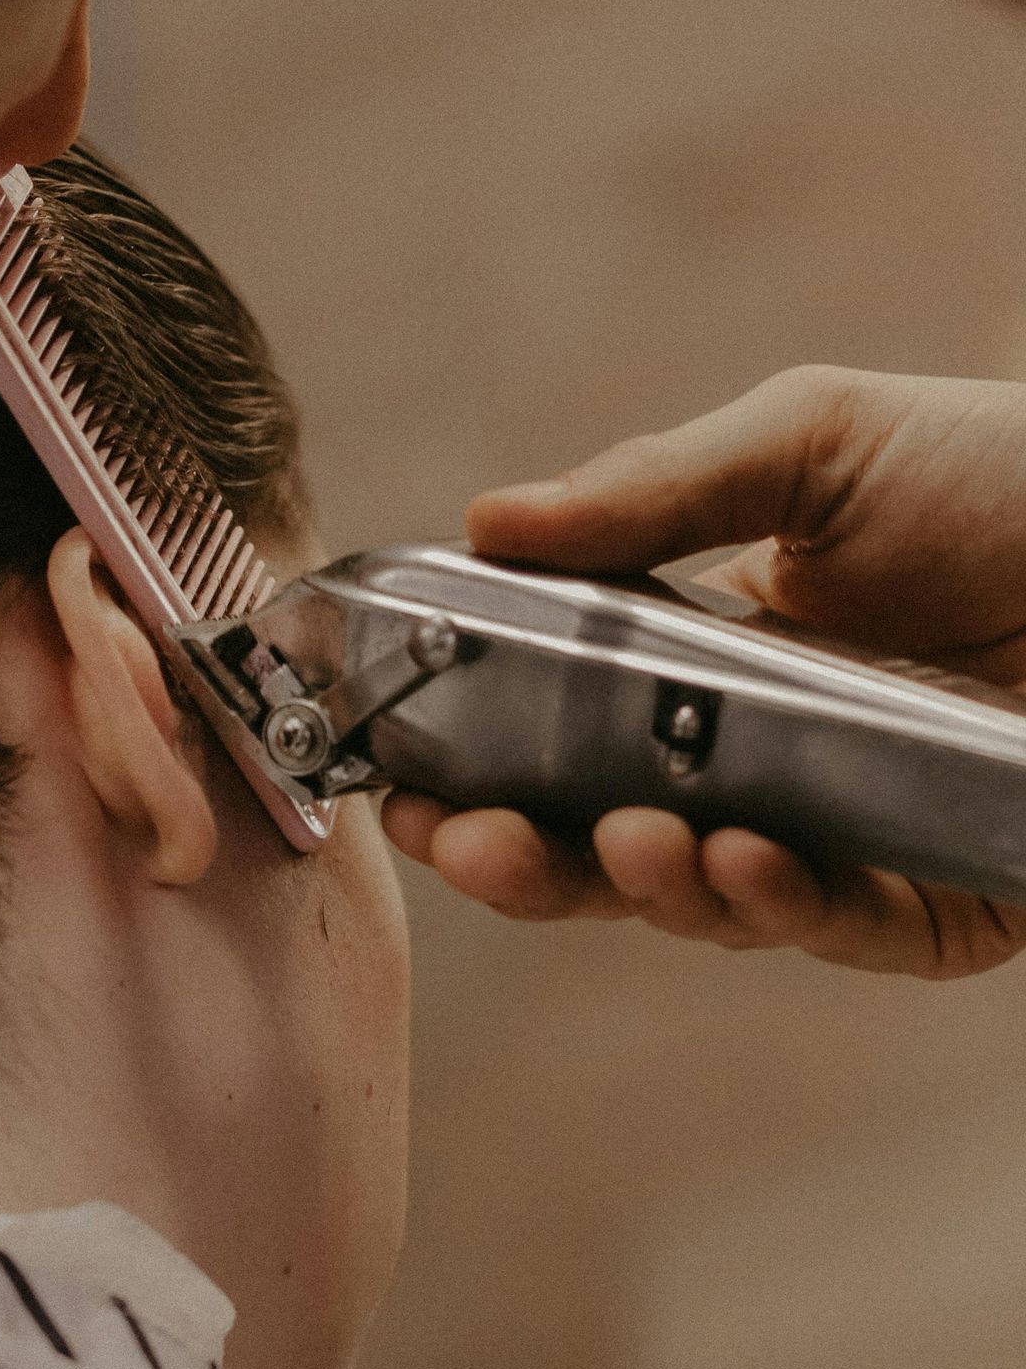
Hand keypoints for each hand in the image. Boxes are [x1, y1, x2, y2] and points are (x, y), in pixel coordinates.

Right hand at [382, 367, 1025, 978]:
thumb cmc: (1005, 468)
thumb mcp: (812, 441)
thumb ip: (650, 491)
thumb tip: (486, 522)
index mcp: (704, 667)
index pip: (555, 743)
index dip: (474, 775)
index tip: (402, 782)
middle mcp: (760, 768)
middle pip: (603, 850)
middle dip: (521, 862)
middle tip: (463, 841)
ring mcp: (848, 839)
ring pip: (709, 905)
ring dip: (643, 888)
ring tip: (619, 841)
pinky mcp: (944, 902)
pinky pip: (841, 927)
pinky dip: (779, 903)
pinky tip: (744, 860)